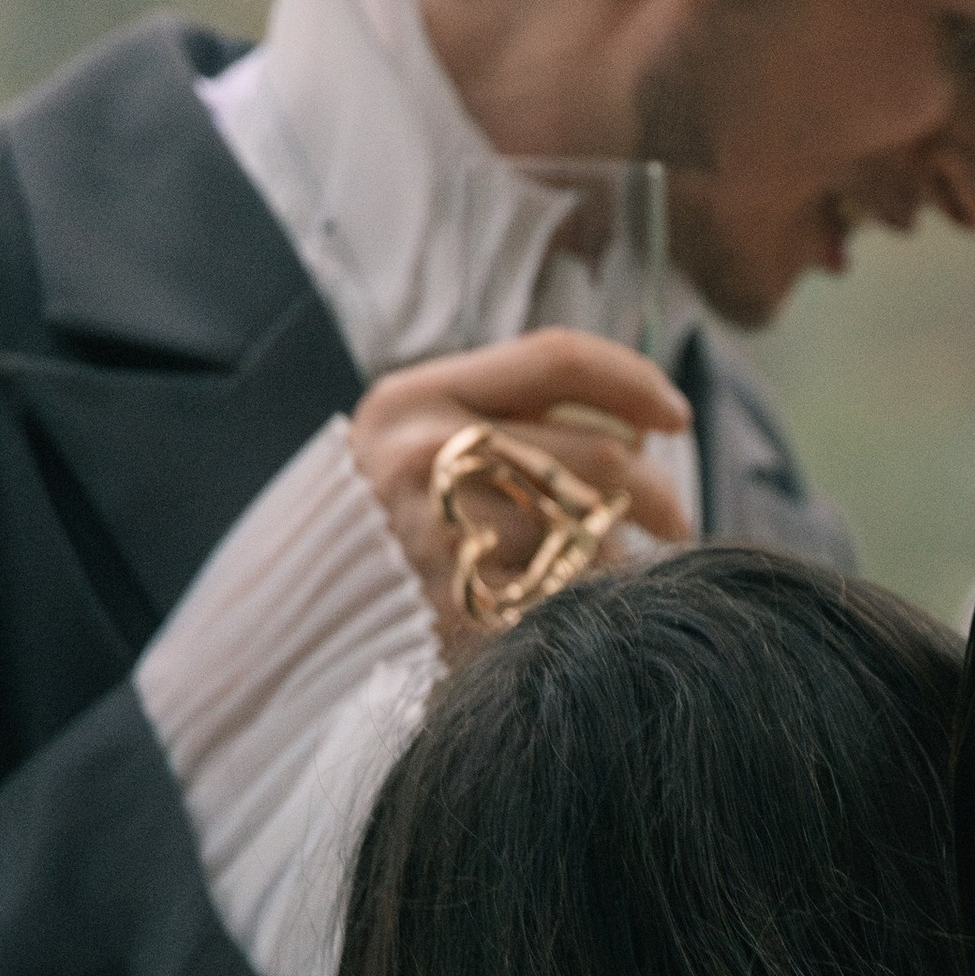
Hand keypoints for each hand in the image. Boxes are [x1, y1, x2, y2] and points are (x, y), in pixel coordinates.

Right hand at [347, 327, 692, 648]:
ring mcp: (443, 537)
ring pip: (595, 535)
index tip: (676, 415)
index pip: (555, 359)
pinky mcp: (461, 611)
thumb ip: (506, 413)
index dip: (632, 379)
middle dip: (655, 490)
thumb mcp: (415, 438)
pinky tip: (586, 608)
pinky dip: (594, 602)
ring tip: (617, 568)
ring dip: (623, 554)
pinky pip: (569, 599)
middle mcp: (425, 457)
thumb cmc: (381, 519)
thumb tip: (637, 423)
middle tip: (674, 516)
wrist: (298, 616)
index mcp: (414, 398)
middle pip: (599, 454)